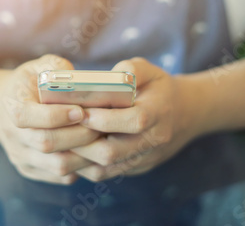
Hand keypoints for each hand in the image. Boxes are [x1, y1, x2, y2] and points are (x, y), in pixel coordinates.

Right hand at [0, 54, 100, 184]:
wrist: (2, 107)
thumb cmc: (29, 83)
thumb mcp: (38, 66)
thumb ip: (56, 67)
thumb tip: (78, 79)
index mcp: (11, 106)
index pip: (27, 116)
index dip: (56, 116)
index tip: (81, 110)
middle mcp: (13, 135)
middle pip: (46, 143)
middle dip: (79, 135)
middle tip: (103, 126)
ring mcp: (21, 156)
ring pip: (57, 165)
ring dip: (85, 155)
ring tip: (103, 141)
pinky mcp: (31, 170)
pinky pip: (60, 176)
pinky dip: (81, 167)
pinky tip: (95, 153)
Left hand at [72, 57, 200, 181]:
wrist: (184, 115)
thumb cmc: (159, 88)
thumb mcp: (150, 70)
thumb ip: (129, 69)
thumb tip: (102, 79)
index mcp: (159, 112)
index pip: (134, 121)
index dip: (105, 119)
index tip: (82, 112)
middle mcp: (153, 140)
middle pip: (114, 152)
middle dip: (83, 142)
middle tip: (63, 128)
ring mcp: (143, 159)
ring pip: (105, 168)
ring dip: (78, 157)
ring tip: (60, 141)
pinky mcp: (134, 168)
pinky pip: (104, 174)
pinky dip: (83, 165)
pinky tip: (70, 151)